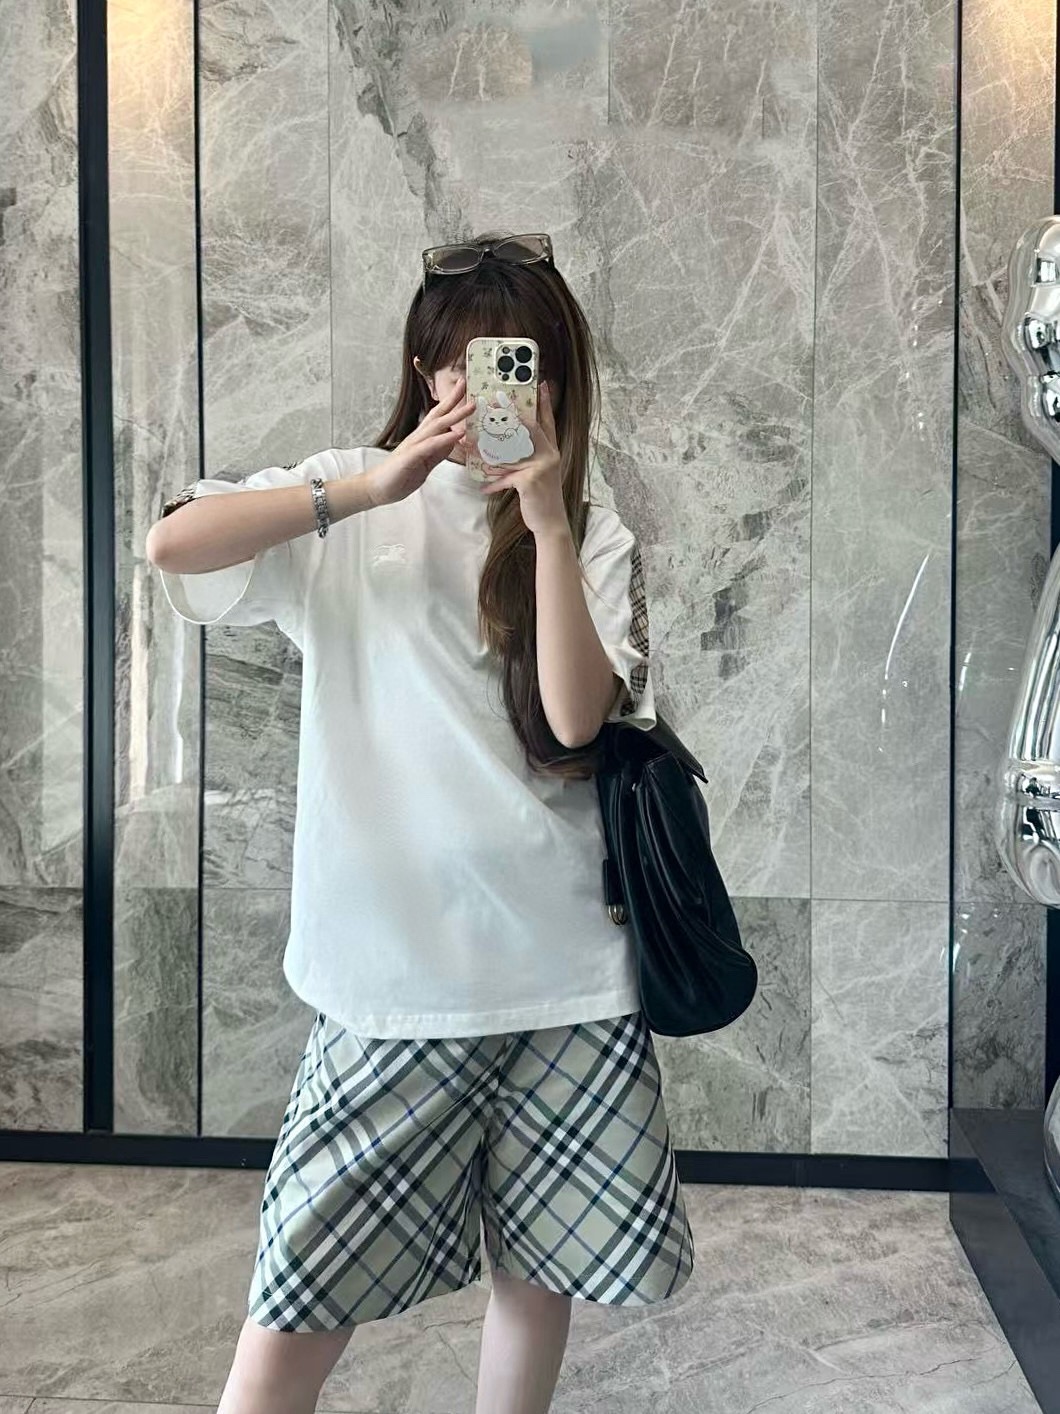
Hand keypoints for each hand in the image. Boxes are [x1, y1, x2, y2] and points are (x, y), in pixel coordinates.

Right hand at [367, 376, 474, 506]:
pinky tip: (456, 435)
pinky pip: (430, 446)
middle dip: (453, 399)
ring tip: (470, 407)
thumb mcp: (426, 463)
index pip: (438, 416)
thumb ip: (439, 451)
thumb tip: (453, 440)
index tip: (463, 387)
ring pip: (436, 426)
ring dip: (454, 416)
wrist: (378, 488)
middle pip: (438, 414)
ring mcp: (414, 446)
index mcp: (422, 438)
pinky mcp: (410, 457)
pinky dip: (444, 439)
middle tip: (465, 383)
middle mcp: (418, 437)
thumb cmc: (400, 475)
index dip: (451, 402)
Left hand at [478, 381, 567, 536]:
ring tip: (470, 445)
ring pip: (509, 452)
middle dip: (509, 416)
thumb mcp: (538, 474)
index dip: (544, 404)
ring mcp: (541, 466)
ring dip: (488, 450)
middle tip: (493, 402)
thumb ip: (528, 459)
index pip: (547, 423)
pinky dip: (493, 483)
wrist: (551, 523)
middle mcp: (549, 455)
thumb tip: (508, 448)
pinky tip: (482, 487)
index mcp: (551, 450)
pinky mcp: (530, 481)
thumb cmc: (541, 498)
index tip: (542, 385)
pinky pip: (505, 478)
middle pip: (527, 429)